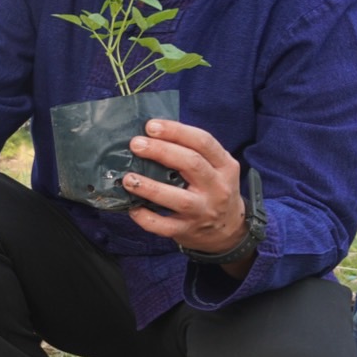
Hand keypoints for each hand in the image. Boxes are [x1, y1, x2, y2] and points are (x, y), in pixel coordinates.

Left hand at [123, 119, 250, 255]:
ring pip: (177, 198)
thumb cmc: (213, 190)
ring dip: (149, 187)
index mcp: (224, 166)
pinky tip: (132, 208)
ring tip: (128, 178)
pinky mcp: (188, 230)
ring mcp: (203, 211)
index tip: (151, 126)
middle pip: (191, 164)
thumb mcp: (217, 168)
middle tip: (135, 144)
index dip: (176, 131)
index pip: (203, 142)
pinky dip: (145, 217)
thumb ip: (194, 152)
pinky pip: (164, 226)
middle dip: (160, 151)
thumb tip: (152, 134)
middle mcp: (217, 188)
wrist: (228, 230)